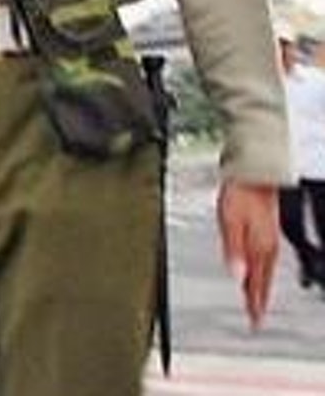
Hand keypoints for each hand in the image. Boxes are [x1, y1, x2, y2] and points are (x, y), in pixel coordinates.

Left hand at [216, 179, 279, 326]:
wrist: (254, 176)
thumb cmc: (239, 195)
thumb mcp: (229, 223)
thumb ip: (233, 251)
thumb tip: (237, 275)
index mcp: (259, 248)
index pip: (257, 284)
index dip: (255, 303)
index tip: (254, 321)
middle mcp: (268, 247)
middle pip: (264, 281)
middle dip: (259, 300)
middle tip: (256, 318)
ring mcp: (269, 241)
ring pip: (266, 272)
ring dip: (261, 288)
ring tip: (255, 302)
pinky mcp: (266, 234)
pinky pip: (265, 261)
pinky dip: (262, 273)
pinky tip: (257, 274)